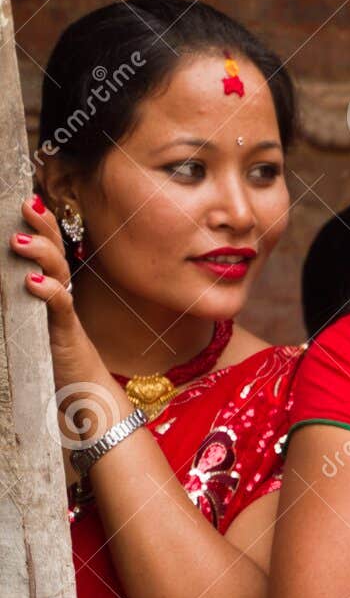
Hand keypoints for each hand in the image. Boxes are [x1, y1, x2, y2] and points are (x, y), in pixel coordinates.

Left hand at [11, 193, 115, 418]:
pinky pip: (60, 309)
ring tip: (19, 241)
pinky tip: (34, 282)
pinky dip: (49, 293)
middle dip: (43, 227)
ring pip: (58, 274)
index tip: (28, 200)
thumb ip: (27, 302)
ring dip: (41, 254)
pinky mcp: (66, 335)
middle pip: (57, 252)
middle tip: (26, 205)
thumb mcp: (35, 326)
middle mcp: (61, 297)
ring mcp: (65, 315)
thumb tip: (16, 280)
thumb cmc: (57, 363)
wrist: (85, 397)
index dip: (42, 225)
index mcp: (54, 292)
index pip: (49, 250)